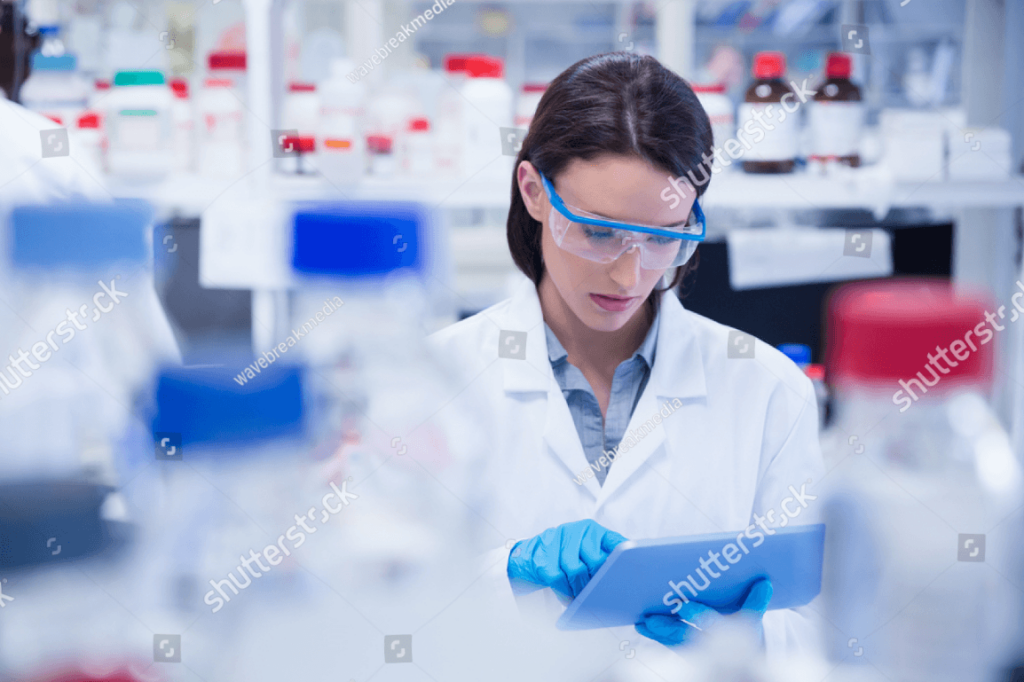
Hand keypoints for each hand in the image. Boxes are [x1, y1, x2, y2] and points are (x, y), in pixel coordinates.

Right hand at [507, 519, 627, 597]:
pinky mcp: (542, 557)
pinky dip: (564, 593)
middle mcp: (575, 531)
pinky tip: (568, 599)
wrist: (529, 554)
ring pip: (576, 570)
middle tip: (599, 594)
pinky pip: (558, 579)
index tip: (626, 575)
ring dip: (580, 590)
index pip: (614, 542)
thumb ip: (604, 557)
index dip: (622, 560)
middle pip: (595, 560)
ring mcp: (557, 541)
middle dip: (598, 582)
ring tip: (582, 600)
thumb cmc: (564, 556)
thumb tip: (629, 578)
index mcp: (592, 530)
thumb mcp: (585, 550)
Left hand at [635, 578, 772, 646]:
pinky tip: (642, 625)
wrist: (741, 658)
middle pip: (686, 635)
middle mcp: (710, 643)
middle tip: (652, 618)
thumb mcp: (752, 618)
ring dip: (657, 632)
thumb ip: (755, 601)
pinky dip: (655, 635)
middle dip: (669, 626)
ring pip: (674, 640)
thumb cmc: (744, 631)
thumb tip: (764, 582)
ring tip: (642, 621)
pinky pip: (668, 643)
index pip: (711, 624)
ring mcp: (696, 648)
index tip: (682, 605)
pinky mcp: (685, 650)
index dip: (697, 615)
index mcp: (728, 633)